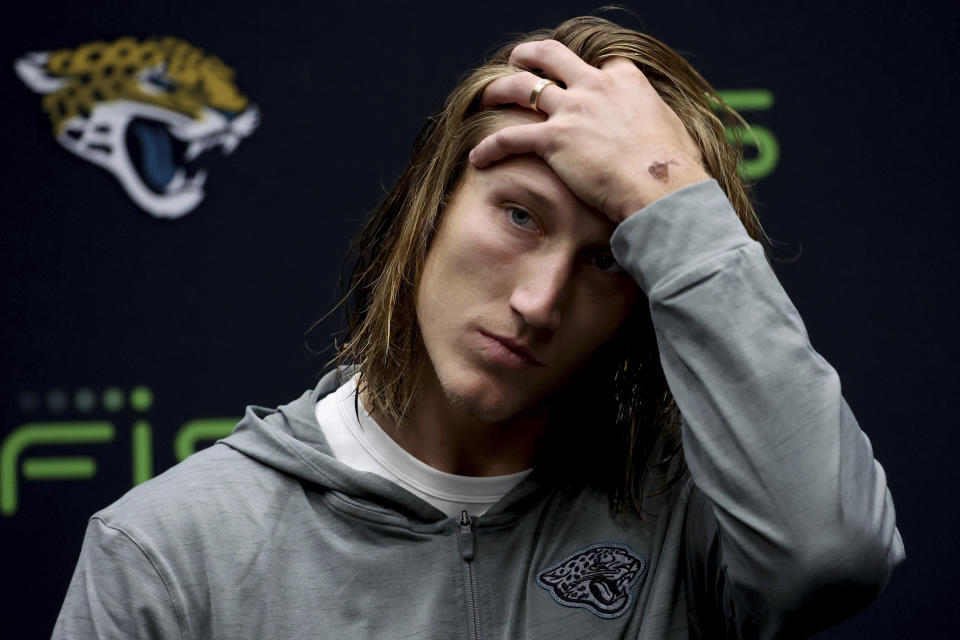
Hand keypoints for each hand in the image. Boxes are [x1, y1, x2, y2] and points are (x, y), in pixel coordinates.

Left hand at [471, 40, 709, 222]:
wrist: (662, 187)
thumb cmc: (675, 169)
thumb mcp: (672, 131)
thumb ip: (657, 123)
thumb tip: (664, 136)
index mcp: (625, 80)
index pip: (598, 65)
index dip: (585, 72)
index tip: (578, 81)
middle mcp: (595, 86)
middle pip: (552, 56)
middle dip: (530, 55)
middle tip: (518, 59)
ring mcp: (573, 109)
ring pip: (523, 87)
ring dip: (499, 88)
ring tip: (485, 95)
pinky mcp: (554, 139)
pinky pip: (510, 137)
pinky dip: (491, 146)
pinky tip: (478, 156)